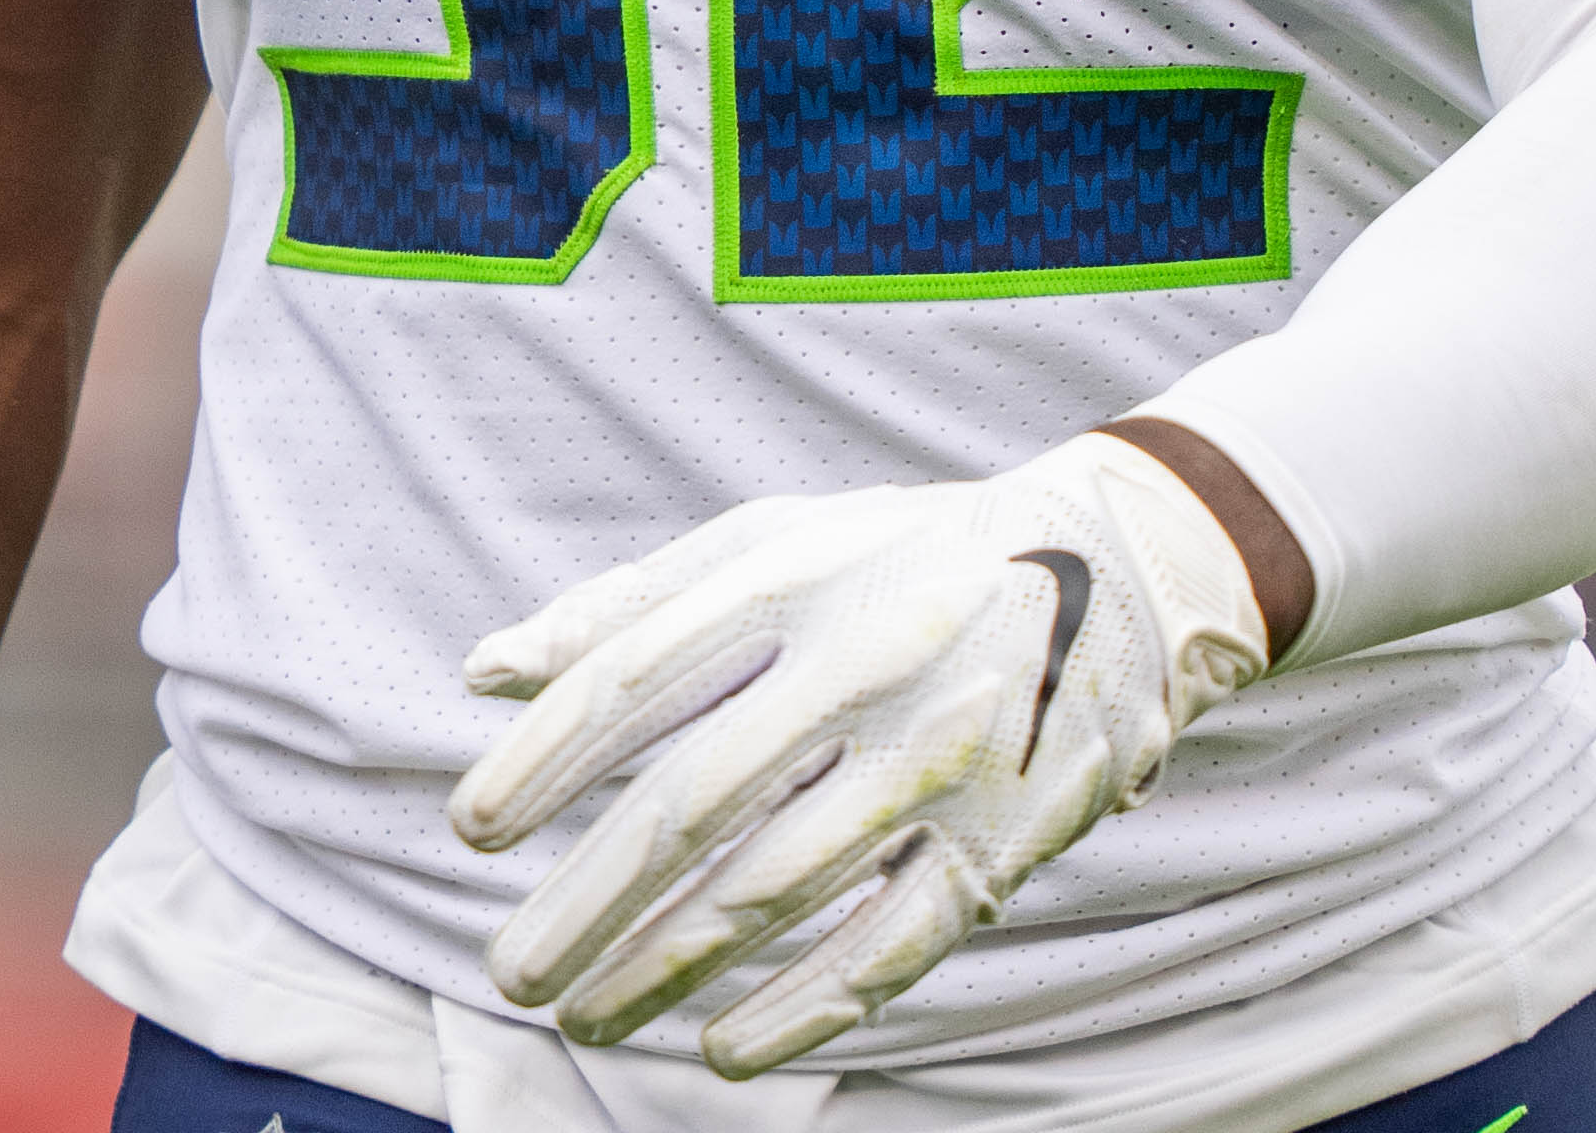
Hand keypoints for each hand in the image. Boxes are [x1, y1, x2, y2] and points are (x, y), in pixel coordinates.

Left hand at [445, 430, 1268, 1077]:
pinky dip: (801, 1008)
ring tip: (582, 1016)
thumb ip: (625, 604)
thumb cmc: (900, 556)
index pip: (636, 679)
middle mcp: (861, 665)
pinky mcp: (1004, 841)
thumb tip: (482, 674)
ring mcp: (937, 759)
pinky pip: (890, 944)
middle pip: (693, 802)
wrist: (1122, 565)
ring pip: (776, 889)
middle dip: (588, 899)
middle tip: (508, 970)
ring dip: (666, 966)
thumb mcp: (772, 542)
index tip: (472, 833)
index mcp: (792, 580)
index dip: (545, 762)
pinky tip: (721, 1053)